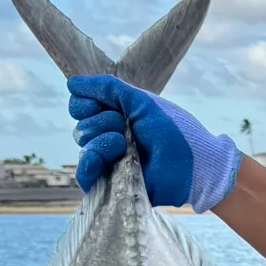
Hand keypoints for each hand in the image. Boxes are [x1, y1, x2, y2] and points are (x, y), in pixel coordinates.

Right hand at [67, 75, 240, 212]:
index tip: (110, 106)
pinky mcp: (113, 182)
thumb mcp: (140, 101)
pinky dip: (89, 167)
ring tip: (126, 145)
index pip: (80, 106)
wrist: (193, 164)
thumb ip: (107, 88)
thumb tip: (72, 83)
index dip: (87, 103)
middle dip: (102, 122)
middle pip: (80, 126)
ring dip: (103, 141)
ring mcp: (111, 161)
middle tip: (127, 127)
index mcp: (116, 115)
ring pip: (83, 146)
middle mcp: (109, 137)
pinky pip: (85, 175)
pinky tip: (105, 160)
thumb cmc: (174, 131)